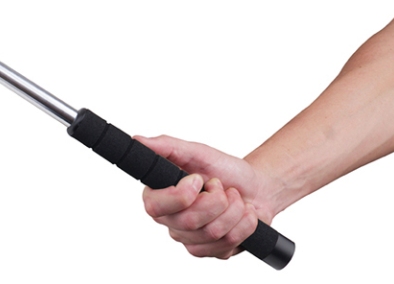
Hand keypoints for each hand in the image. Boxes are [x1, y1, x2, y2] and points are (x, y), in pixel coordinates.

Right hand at [138, 135, 275, 258]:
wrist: (255, 187)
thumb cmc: (224, 169)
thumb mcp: (196, 152)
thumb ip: (166, 146)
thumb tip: (138, 141)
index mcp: (160, 197)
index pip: (155, 206)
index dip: (181, 195)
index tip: (198, 179)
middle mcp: (171, 222)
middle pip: (189, 221)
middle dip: (216, 200)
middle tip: (222, 188)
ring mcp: (191, 240)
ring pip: (212, 233)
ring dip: (234, 210)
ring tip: (235, 199)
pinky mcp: (212, 252)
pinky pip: (227, 244)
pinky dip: (244, 224)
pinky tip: (242, 214)